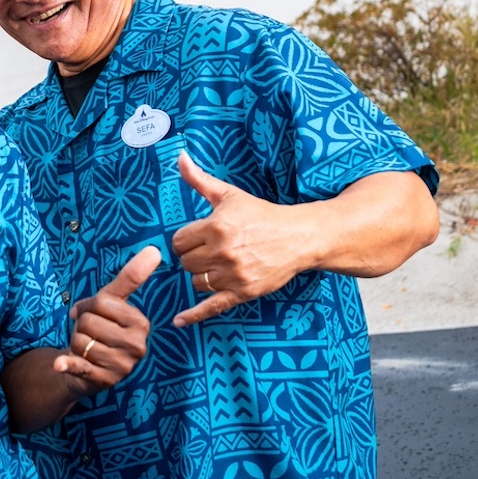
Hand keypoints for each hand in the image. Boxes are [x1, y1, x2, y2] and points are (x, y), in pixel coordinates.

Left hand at [52, 245, 161, 390]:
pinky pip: (80, 366)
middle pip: (89, 321)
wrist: (90, 367)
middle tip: (89, 333)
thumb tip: (154, 250)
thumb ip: (131, 277)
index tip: (91, 312)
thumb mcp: (112, 303)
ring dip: (75, 342)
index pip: (102, 302)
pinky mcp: (103, 381)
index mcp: (141, 323)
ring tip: (86, 347)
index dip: (88, 305)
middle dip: (81, 325)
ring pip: (80, 340)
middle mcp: (136, 346)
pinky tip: (60, 363)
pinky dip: (68, 365)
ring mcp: (122, 366)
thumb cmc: (102, 328)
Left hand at [170, 153, 312, 326]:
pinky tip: (178, 321)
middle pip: (185, 263)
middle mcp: (223, 252)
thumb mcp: (230, 195)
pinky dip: (193, 315)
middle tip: (209, 250)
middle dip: (193, 257)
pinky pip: (211, 306)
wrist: (299, 237)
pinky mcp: (243, 292)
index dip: (186, 240)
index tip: (198, 237)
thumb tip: (179, 157)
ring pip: (196, 282)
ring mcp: (233, 274)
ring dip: (201, 276)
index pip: (179, 241)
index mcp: (217, 226)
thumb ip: (200, 179)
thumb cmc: (262, 215)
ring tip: (217, 264)